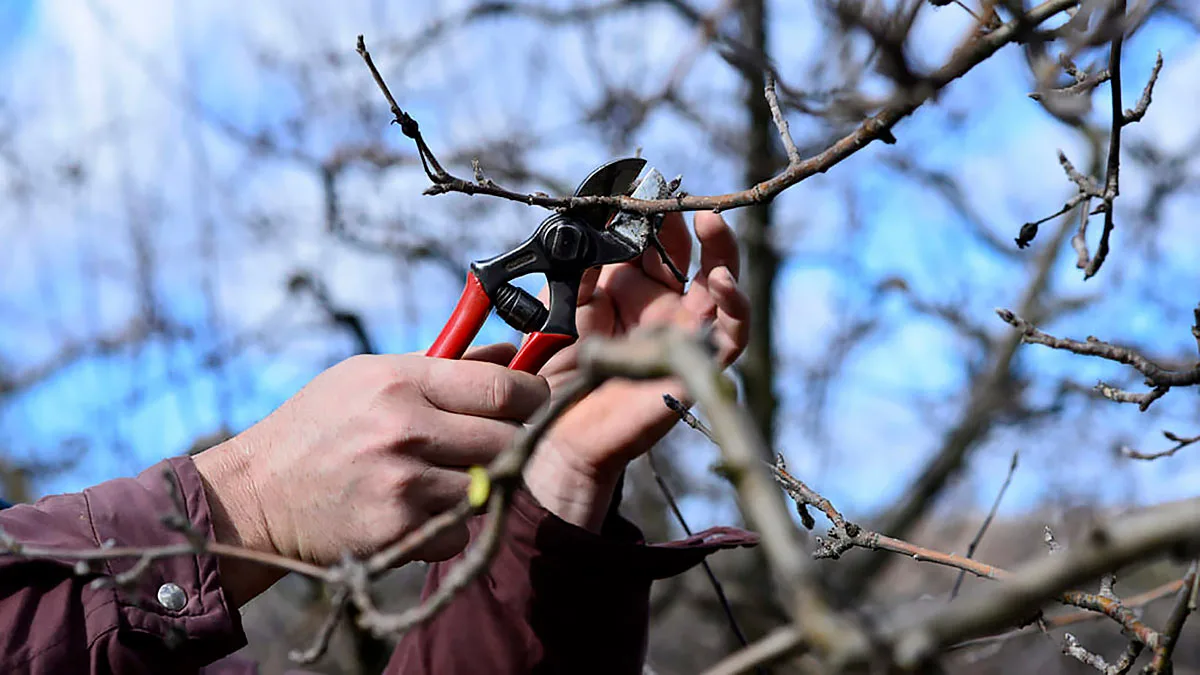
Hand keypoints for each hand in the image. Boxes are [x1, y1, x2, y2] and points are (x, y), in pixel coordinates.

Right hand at [194, 344, 547, 603]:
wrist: (256, 496)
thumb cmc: (319, 426)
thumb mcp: (371, 377)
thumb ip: (445, 366)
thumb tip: (512, 353)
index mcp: (401, 381)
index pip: (503, 389)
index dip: (534, 397)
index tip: (535, 403)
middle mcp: (406, 430)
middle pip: (508, 440)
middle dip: (513, 443)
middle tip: (495, 445)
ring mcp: (403, 484)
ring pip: (490, 487)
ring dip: (481, 486)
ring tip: (446, 476)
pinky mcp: (397, 531)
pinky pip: (460, 530)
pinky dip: (449, 525)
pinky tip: (417, 510)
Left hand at [524, 211, 749, 530]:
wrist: (558, 429)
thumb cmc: (560, 370)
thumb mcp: (563, 304)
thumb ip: (579, 266)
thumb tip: (593, 221)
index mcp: (632, 290)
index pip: (653, 241)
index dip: (651, 214)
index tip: (641, 184)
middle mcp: (664, 307)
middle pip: (691, 255)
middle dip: (685, 224)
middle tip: (672, 198)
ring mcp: (685, 334)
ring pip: (723, 287)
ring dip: (723, 252)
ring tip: (710, 222)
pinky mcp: (698, 365)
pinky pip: (732, 336)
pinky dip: (735, 306)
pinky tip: (721, 281)